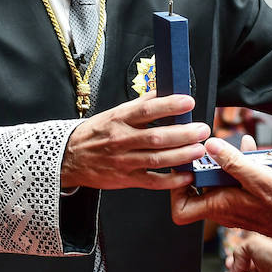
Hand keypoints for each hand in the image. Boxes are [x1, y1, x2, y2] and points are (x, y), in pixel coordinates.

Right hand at [60, 92, 208, 190]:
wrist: (70, 157)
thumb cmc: (96, 133)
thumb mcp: (114, 113)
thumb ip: (139, 104)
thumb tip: (162, 90)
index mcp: (120, 119)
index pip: (147, 110)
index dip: (169, 105)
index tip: (188, 102)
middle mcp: (122, 139)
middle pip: (156, 137)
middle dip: (183, 133)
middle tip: (202, 129)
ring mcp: (124, 161)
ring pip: (157, 159)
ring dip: (181, 155)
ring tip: (199, 150)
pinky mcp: (126, 179)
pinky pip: (152, 181)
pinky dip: (171, 180)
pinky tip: (186, 175)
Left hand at [170, 137, 271, 252]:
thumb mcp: (258, 177)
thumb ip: (233, 162)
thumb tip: (211, 146)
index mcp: (219, 206)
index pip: (181, 208)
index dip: (176, 188)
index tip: (184, 167)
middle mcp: (222, 209)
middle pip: (198, 188)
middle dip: (204, 164)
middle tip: (210, 148)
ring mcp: (233, 206)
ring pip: (217, 183)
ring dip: (224, 163)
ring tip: (236, 147)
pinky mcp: (245, 201)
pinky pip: (233, 183)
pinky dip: (239, 167)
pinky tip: (250, 151)